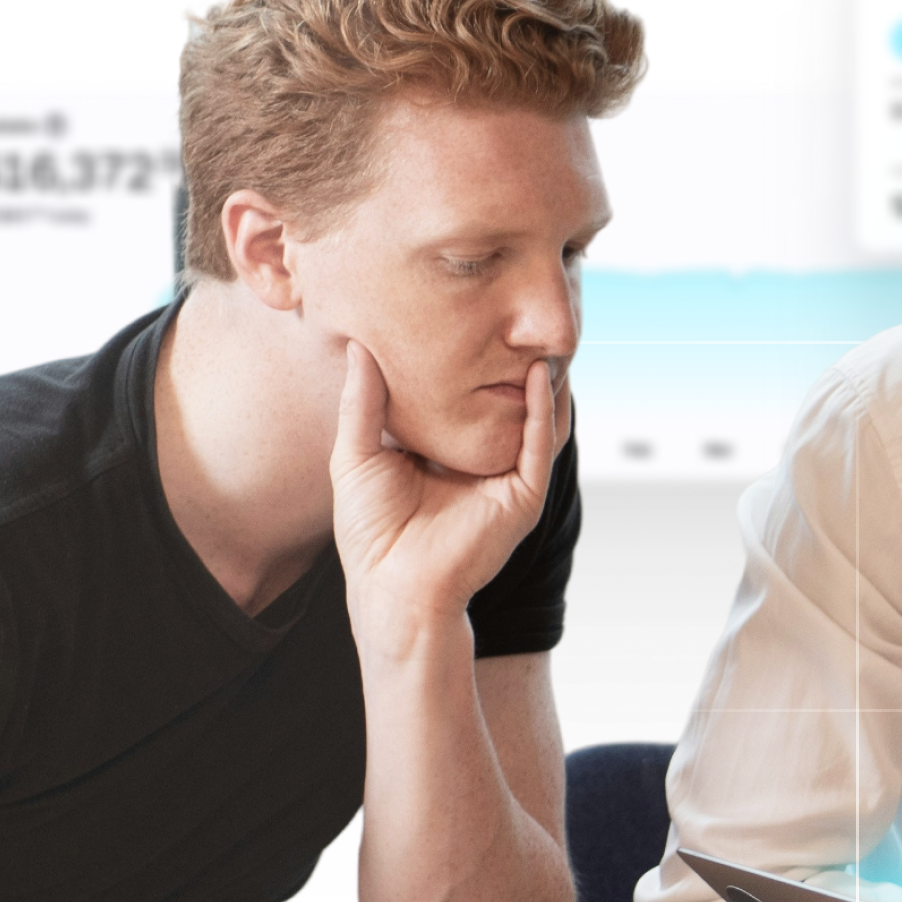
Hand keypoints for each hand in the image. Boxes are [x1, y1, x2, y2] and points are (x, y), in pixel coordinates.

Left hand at [331, 341, 561, 643]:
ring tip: (537, 334)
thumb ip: (362, 402)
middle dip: (510, 362)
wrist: (393, 586)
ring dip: (540, 378)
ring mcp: (505, 478)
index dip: (464, 362)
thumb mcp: (357, 454)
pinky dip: (544, 408)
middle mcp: (480, 462)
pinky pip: (540, 444)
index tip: (461, 317)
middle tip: (511, 315)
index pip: (462, 398)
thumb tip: (357, 346)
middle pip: (503, 403)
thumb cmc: (370, 532)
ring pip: (534, 418)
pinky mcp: (523, 496)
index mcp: (443, 452)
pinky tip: (539, 375)